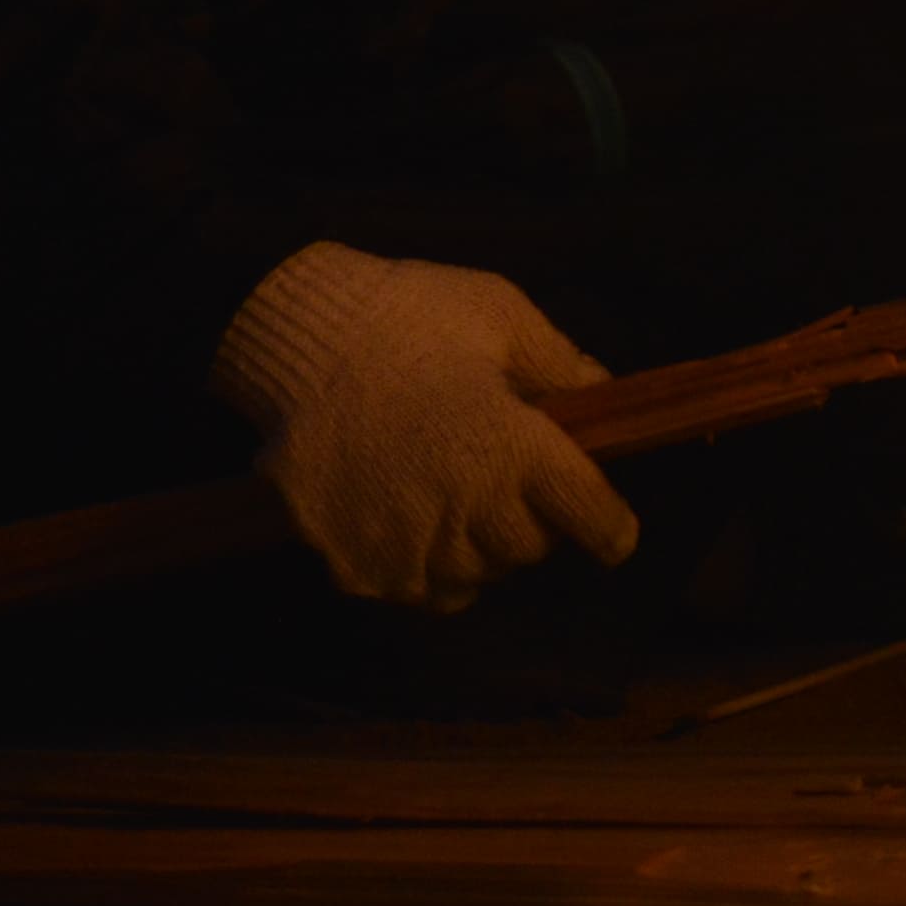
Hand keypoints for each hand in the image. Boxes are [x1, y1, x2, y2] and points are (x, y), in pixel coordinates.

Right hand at [211, 242, 638, 607]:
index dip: (611, 527)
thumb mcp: (500, 315)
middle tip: (511, 483)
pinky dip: (430, 569)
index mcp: (515, 450)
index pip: (594, 520)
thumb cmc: (406, 315)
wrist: (293, 340)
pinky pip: (420, 590)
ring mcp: (409, 545)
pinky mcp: (359, 566)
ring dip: (482, 547)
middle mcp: (469, 510)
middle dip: (535, 521)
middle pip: (531, 550)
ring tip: (458, 498)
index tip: (612, 529)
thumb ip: (561, 365)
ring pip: (477, 575)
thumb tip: (606, 397)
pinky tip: (416, 523)